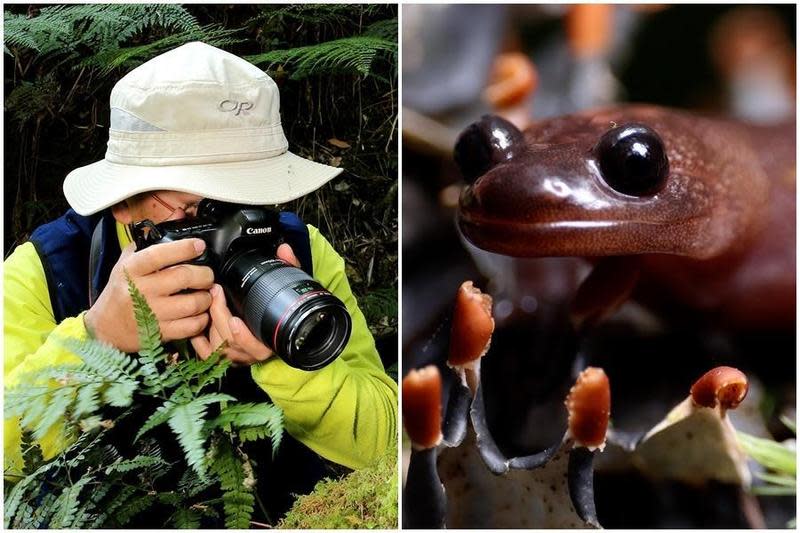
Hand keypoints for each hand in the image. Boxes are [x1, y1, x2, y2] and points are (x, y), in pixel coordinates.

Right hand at [85, 239, 213, 351]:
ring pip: (192, 303)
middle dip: (204, 274)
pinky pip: (191, 326)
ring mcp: (150, 314)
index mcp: (132, 270)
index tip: (199, 245)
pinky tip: (200, 313)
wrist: (105, 328)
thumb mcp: (126, 263)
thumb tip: (175, 222)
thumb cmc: (120, 292)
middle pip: (183, 277)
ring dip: (206, 298)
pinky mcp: (159, 333)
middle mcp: (140, 291)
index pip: (159, 254)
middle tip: (207, 275)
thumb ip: (148, 245)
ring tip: (205, 294)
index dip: (184, 248)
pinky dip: (202, 319)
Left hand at [190, 243, 299, 365]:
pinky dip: (198, 338)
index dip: (244, 337)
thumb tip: (284, 250)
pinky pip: (205, 352)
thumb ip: (289, 267)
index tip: (235, 320)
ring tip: (209, 301)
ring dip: (210, 324)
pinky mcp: (220, 355)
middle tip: (216, 293)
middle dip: (220, 317)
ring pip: (217, 347)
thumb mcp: (288, 285)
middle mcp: (251, 352)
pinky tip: (200, 319)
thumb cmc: (279, 307)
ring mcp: (235, 355)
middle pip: (231, 344)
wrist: (276, 324)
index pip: (256, 348)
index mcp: (269, 342)